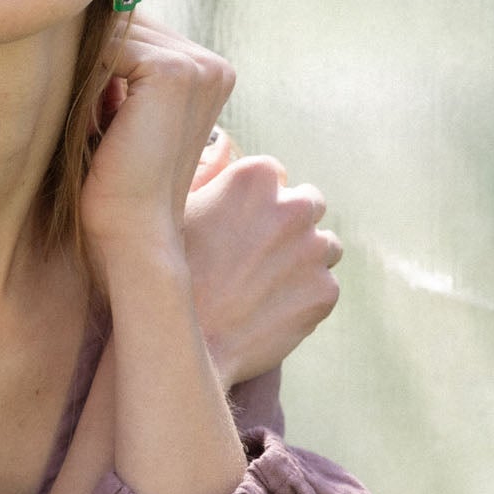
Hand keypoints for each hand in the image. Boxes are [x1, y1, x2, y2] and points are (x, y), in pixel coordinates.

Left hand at [80, 14, 235, 266]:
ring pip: (115, 35)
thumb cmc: (117, 184)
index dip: (101, 59)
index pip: (138, 32)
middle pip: (128, 25)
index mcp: (208, 73)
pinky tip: (92, 124)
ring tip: (91, 124)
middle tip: (88, 119)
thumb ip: (117, 68)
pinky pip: (108, 48)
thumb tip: (82, 20)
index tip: (92, 111)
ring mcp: (198, 65)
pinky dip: (87, 81)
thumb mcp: (121, 113)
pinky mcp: (173, 71)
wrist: (132, 234)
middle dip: (95, 59)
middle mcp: (212, 64)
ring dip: (89, 71)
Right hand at [184, 153, 342, 386]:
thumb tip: (224, 148)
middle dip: (288, 223)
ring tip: (264, 285)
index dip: (254, 202)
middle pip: (308, 204)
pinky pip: (325, 285)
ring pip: (324, 245)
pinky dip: (304, 295)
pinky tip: (270, 309)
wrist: (182, 345)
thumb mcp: (176, 211)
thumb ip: (209, 176)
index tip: (237, 225)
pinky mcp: (325, 291)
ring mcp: (314, 250)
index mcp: (255, 178)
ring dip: (303, 258)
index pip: (275, 175)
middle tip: (256, 255)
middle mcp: (293, 207)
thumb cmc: (168, 275)